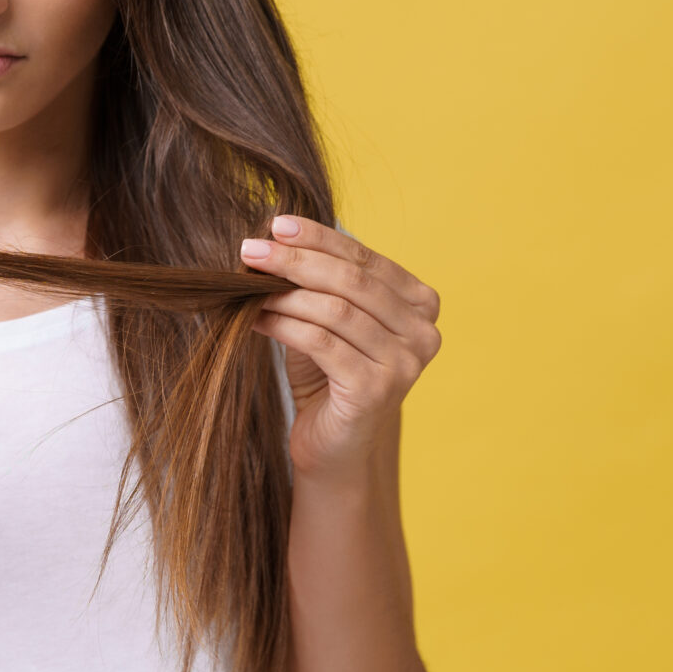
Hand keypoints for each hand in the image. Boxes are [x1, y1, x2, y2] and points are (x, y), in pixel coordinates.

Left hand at [240, 215, 441, 485]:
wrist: (335, 446)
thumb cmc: (330, 376)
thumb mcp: (329, 319)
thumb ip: (319, 281)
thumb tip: (274, 238)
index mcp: (421, 304)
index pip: (366, 258)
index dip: (320, 238)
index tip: (277, 225)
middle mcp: (423, 332)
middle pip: (352, 280)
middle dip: (296, 260)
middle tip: (251, 250)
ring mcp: (405, 363)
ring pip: (336, 310)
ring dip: (284, 293)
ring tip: (248, 286)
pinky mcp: (376, 390)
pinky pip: (321, 343)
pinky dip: (284, 325)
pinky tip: (256, 318)